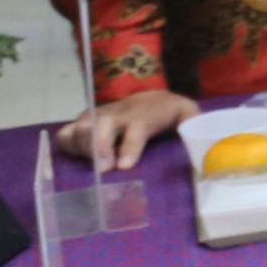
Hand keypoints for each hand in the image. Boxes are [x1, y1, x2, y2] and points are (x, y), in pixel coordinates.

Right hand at [56, 89, 191, 171]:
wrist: (150, 98)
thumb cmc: (168, 113)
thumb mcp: (187, 114)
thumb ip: (194, 122)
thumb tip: (201, 135)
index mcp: (144, 115)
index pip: (137, 128)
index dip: (130, 147)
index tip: (125, 166)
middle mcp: (118, 115)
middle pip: (103, 125)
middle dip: (100, 146)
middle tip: (103, 169)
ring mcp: (97, 117)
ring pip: (81, 128)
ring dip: (82, 148)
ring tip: (92, 167)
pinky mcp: (83, 123)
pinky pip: (65, 133)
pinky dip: (66, 145)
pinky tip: (75, 159)